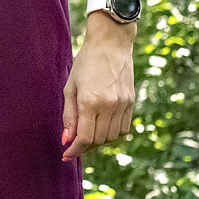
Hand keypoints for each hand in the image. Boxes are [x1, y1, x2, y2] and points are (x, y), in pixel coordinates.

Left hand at [62, 19, 135, 161]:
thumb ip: (69, 116)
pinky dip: (112, 134)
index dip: (75, 150)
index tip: (67, 155)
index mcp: (90, 102)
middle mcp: (109, 105)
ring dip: (99, 142)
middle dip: (85, 147)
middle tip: (75, 145)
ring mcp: (123, 104)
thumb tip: (67, 140)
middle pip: (99, 141)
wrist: (111, 44)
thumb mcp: (70, 88)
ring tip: (88, 135)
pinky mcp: (131, 101)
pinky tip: (102, 127)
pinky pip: (124, 128)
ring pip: (112, 137)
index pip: (85, 138)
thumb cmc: (85, 64)